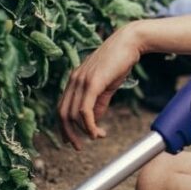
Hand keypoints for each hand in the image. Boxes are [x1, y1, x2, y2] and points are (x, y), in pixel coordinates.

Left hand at [57, 25, 141, 148]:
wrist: (129, 43)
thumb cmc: (119, 62)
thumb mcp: (106, 85)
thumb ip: (98, 102)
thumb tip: (93, 120)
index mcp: (74, 80)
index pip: (61, 108)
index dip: (64, 127)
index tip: (71, 140)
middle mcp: (73, 80)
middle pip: (62, 114)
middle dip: (69, 134)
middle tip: (78, 147)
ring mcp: (81, 81)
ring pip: (72, 114)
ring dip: (82, 131)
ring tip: (96, 137)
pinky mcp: (92, 82)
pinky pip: (85, 110)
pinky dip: (89, 125)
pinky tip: (97, 132)